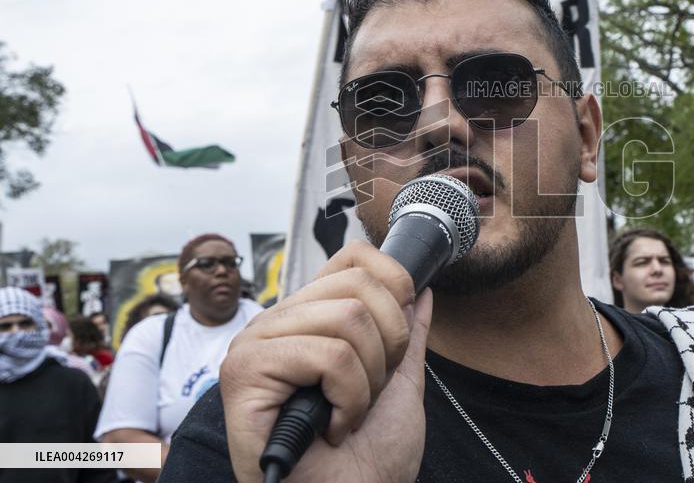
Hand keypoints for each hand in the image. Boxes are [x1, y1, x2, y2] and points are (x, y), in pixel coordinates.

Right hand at [220, 241, 432, 481]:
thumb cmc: (368, 460)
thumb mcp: (400, 383)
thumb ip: (407, 334)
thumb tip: (422, 288)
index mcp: (310, 318)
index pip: (353, 257)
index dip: (393, 285)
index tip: (397, 341)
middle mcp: (278, 322)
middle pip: (359, 284)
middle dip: (388, 345)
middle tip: (370, 390)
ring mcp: (257, 343)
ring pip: (348, 318)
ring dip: (368, 379)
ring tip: (348, 412)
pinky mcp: (245, 371)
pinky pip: (328, 355)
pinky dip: (349, 398)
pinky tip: (332, 426)